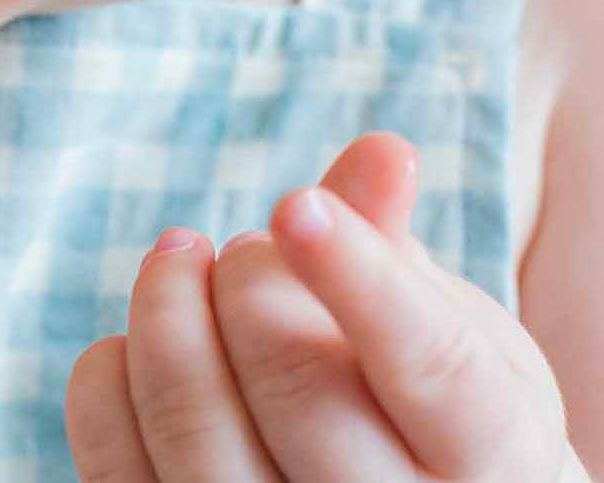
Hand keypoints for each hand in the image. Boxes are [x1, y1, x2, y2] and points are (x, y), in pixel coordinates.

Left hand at [66, 133, 584, 480]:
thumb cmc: (430, 408)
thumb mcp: (447, 327)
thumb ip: (393, 244)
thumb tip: (382, 151)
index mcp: (495, 457)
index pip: (434, 367)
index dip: (359, 278)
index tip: (293, 203)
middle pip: (301, 394)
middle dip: (252, 286)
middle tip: (245, 248)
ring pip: (198, 436)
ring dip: (167, 318)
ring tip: (179, 262)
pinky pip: (119, 467)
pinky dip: (109, 383)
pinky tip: (135, 342)